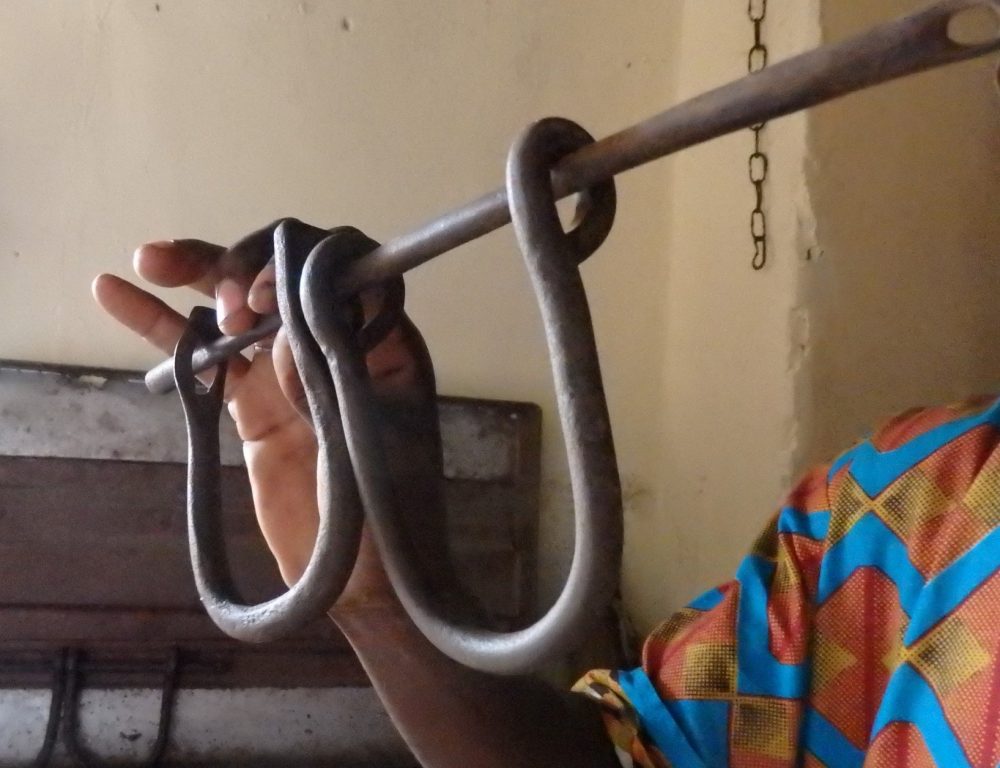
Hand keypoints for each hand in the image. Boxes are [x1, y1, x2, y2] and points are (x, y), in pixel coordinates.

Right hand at [92, 225, 439, 608]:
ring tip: (150, 260)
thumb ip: (330, 372)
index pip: (344, 269)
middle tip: (226, 303)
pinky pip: (208, 354)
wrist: (362, 581)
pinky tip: (119, 294)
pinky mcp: (254, 403)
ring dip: (198, 274)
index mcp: (384, 342)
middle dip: (245, 268)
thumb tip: (283, 320)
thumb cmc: (390, 511)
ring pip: (241, 306)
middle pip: (284, 274)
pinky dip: (164, 325)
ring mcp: (292, 371)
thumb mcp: (373, 433)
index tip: (265, 299)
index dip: (301, 268)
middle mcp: (337, 344)